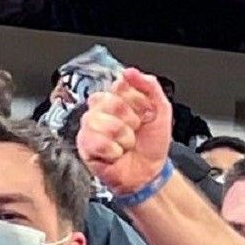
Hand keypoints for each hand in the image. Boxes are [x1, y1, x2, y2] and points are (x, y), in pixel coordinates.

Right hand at [78, 68, 172, 196]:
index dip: (137, 101)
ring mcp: (90, 127)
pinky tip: (115, 154)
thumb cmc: (152, 144)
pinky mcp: (84, 145)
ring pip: (100, 122)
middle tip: (135, 130)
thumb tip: (129, 72)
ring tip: (126, 144)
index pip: (120, 86)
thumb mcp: (161, 110)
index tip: (146, 114)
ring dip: (122, 137)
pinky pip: (95, 141)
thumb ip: (149, 86)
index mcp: (118, 97)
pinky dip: (112, 151)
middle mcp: (101, 109)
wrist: (149, 173)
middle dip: (130, 121)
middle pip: (109, 102)